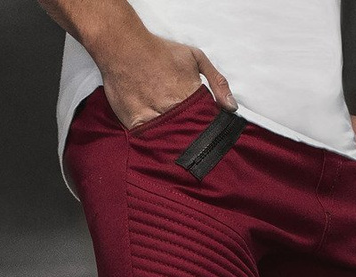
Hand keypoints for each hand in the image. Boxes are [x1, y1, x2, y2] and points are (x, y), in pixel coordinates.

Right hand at [98, 32, 237, 130]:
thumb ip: (217, 81)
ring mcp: (154, 117)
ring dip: (174, 144)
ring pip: (169, 140)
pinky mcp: (136, 123)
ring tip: (177, 149)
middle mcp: (173, 108)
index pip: (206, 123)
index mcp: (190, 96)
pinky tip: (157, 143)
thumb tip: (231, 107)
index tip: (209, 137)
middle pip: (188, 135)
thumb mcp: (195, 58)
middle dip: (192, 139)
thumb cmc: (160, 51)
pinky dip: (153, 142)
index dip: (207, 130)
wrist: (124, 47)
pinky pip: (147, 139)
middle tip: (192, 144)